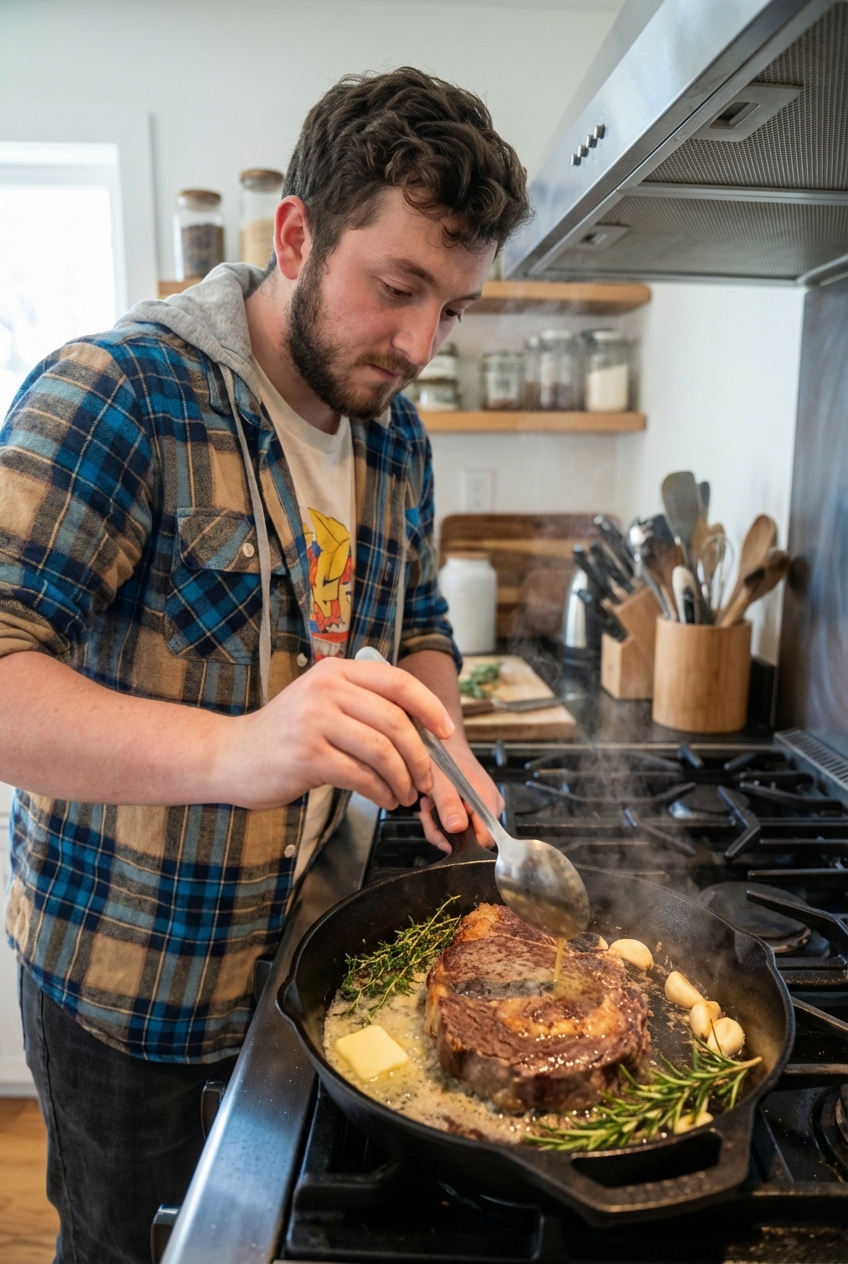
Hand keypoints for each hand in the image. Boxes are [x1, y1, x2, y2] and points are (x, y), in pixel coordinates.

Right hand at [221, 658, 454, 810]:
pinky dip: (381, 792)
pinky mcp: (307, 756)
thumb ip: (363, 706)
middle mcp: (325, 689)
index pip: (397, 682)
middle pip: (395, 721)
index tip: (446, 731)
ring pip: (382, 751)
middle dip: (420, 756)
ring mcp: (314, 721)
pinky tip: (384, 799)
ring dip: (403, 779)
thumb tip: (421, 731)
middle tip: (426, 779)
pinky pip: (361, 776)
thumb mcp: (322, 703)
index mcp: (335, 671)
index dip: (429, 707)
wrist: (232, 756)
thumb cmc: (285, 735)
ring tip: (405, 794)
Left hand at [418, 736, 503, 852]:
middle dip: (443, 830)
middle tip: (428, 812)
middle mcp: (491, 806)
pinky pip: (459, 822)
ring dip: (439, 822)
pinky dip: (442, 816)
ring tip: (429, 803)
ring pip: (462, 832)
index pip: (483, 840)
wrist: (444, 742)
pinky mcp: (473, 806)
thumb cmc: (444, 756)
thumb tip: (457, 828)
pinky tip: (434, 802)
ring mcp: (483, 807)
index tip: (439, 831)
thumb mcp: (441, 782)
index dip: (461, 842)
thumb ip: (449, 805)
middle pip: (471, 839)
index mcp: (488, 802)